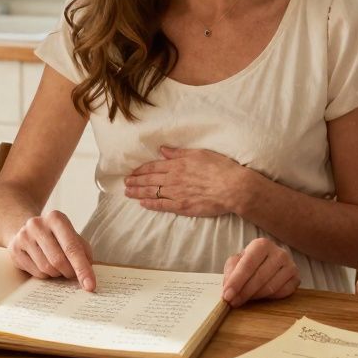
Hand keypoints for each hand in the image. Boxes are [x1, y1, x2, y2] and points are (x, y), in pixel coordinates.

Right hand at [7, 210, 96, 290]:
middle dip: (69, 272)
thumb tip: (87, 276)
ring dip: (57, 274)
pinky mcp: (14, 249)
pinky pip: (35, 273)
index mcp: (56, 218)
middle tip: (72, 274)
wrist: (28, 230)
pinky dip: (45, 275)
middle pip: (58, 260)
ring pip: (46, 268)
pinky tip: (45, 265)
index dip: (82, 269)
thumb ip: (83, 252)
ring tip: (58, 267)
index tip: (90, 286)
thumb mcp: (72, 236)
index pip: (72, 247)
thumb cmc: (56, 237)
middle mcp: (37, 224)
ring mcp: (23, 236)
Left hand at [124, 147, 254, 217]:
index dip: (141, 170)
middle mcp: (173, 179)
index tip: (132, 172)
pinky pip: (162, 205)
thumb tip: (163, 150)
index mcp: (177, 164)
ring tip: (128, 193)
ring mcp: (176, 194)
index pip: (153, 167)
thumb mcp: (199, 153)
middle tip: (125, 183)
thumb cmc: (219, 168)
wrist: (232, 187)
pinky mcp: (182, 207)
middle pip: (149, 180)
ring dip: (138, 192)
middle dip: (135, 181)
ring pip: (152, 193)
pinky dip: (151, 205)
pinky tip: (143, 204)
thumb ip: (178, 153)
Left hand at [221, 237, 299, 306]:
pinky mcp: (296, 278)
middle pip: (260, 277)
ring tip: (243, 300)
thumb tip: (228, 289)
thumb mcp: (236, 262)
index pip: (248, 265)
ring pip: (271, 287)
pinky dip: (269, 298)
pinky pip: (283, 293)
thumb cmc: (249, 262)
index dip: (237, 282)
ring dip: (255, 297)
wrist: (268, 261)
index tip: (227, 295)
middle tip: (232, 302)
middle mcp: (279, 253)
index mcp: (262, 244)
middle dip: (244, 292)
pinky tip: (260, 297)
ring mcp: (290, 265)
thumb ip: (230, 273)